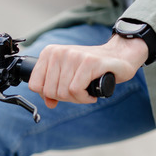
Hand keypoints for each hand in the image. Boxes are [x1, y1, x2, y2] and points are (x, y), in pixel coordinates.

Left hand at [28, 35, 147, 106]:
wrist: (120, 56)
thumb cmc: (91, 68)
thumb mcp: (67, 75)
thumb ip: (53, 88)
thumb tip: (48, 103)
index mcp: (49, 53)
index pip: (35, 85)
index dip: (48, 95)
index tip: (61, 93)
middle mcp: (60, 52)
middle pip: (50, 91)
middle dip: (65, 98)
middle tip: (78, 92)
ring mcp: (74, 56)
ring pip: (63, 92)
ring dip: (77, 99)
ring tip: (86, 91)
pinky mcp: (89, 62)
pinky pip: (76, 90)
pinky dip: (84, 98)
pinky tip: (91, 94)